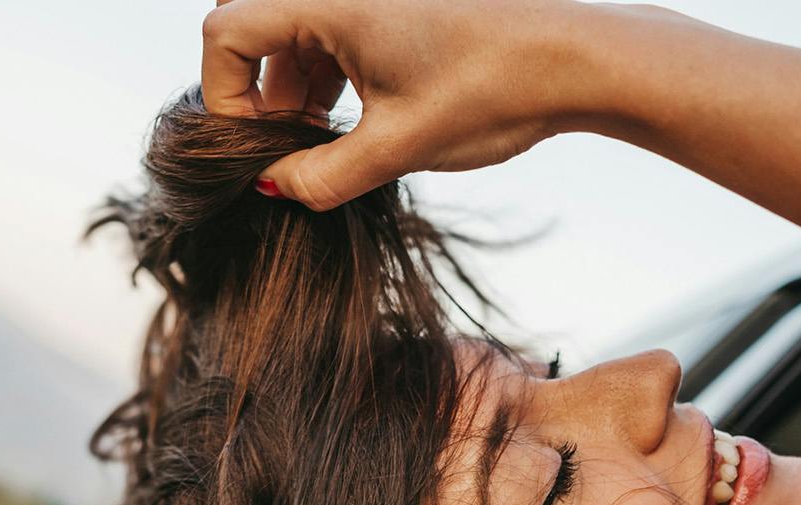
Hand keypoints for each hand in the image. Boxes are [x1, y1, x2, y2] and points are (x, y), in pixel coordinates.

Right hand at [199, 0, 591, 209]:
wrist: (575, 59)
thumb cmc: (494, 90)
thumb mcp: (399, 148)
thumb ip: (323, 177)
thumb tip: (274, 190)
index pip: (226, 33)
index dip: (224, 96)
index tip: (254, 147)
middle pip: (251, 27)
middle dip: (257, 93)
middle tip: (291, 147)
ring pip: (289, 32)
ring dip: (291, 89)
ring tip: (327, 144)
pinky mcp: (385, 2)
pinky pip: (325, 29)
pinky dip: (324, 74)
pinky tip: (351, 120)